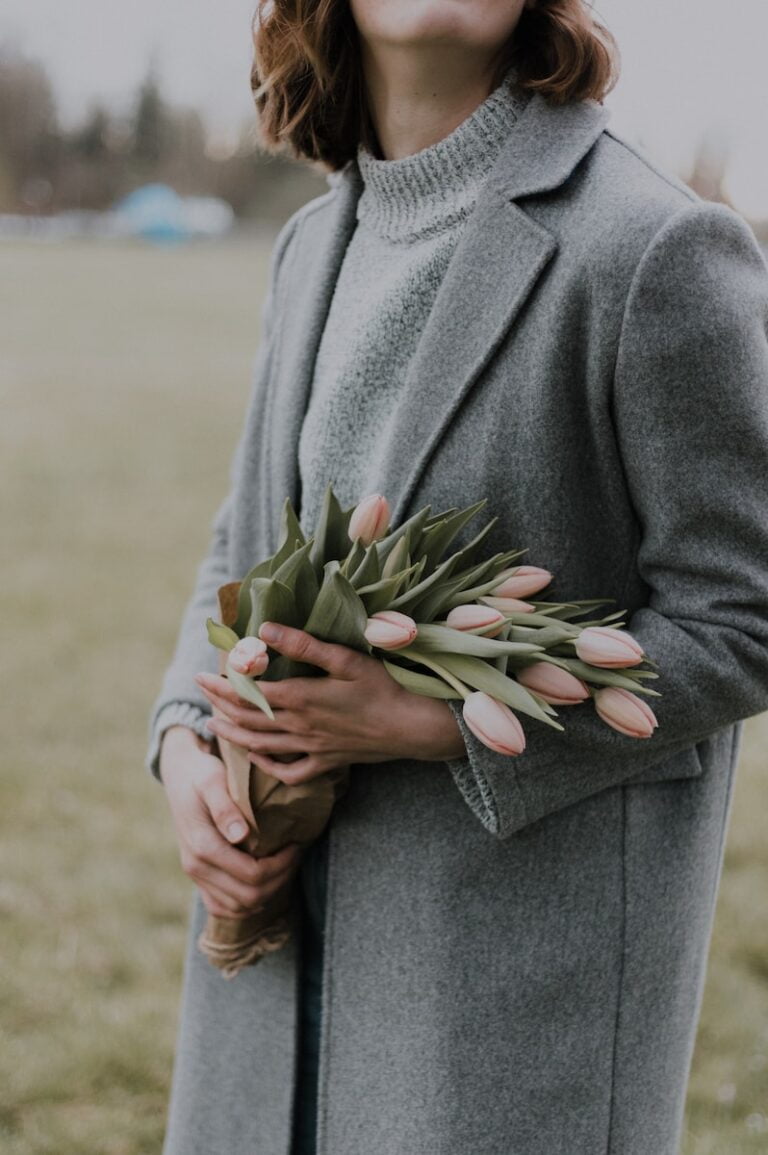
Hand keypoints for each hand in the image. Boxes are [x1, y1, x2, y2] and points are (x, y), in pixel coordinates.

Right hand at [159, 726, 302, 917]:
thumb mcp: (213, 780)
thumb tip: (239, 835)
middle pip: (249, 897)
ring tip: (283, 867)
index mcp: (202, 845)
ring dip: (266, 893)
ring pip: (238, 908)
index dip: (281, 866)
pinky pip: (222, 907)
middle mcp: (195, 867)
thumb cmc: (202, 773)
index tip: (295, 845)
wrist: (180, 775)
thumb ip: (225, 807)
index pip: (252, 875)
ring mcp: (195, 875)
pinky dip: (246, 903)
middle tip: (294, 856)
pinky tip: (263, 882)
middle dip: (279, 880)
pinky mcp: (198, 878)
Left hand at [195, 622, 467, 786]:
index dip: (222, 684)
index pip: (248, 693)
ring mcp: (311, 748)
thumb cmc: (381, 687)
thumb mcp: (344, 659)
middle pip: (248, 719)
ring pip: (260, 746)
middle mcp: (299, 726)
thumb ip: (303, 645)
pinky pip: (289, 771)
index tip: (203, 674)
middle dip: (220, 705)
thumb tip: (265, 630)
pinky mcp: (326, 762)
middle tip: (202, 692)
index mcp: (300, 699)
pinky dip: (268, 767)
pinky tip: (257, 759)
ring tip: (214, 725)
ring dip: (233, 735)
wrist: (410, 727)